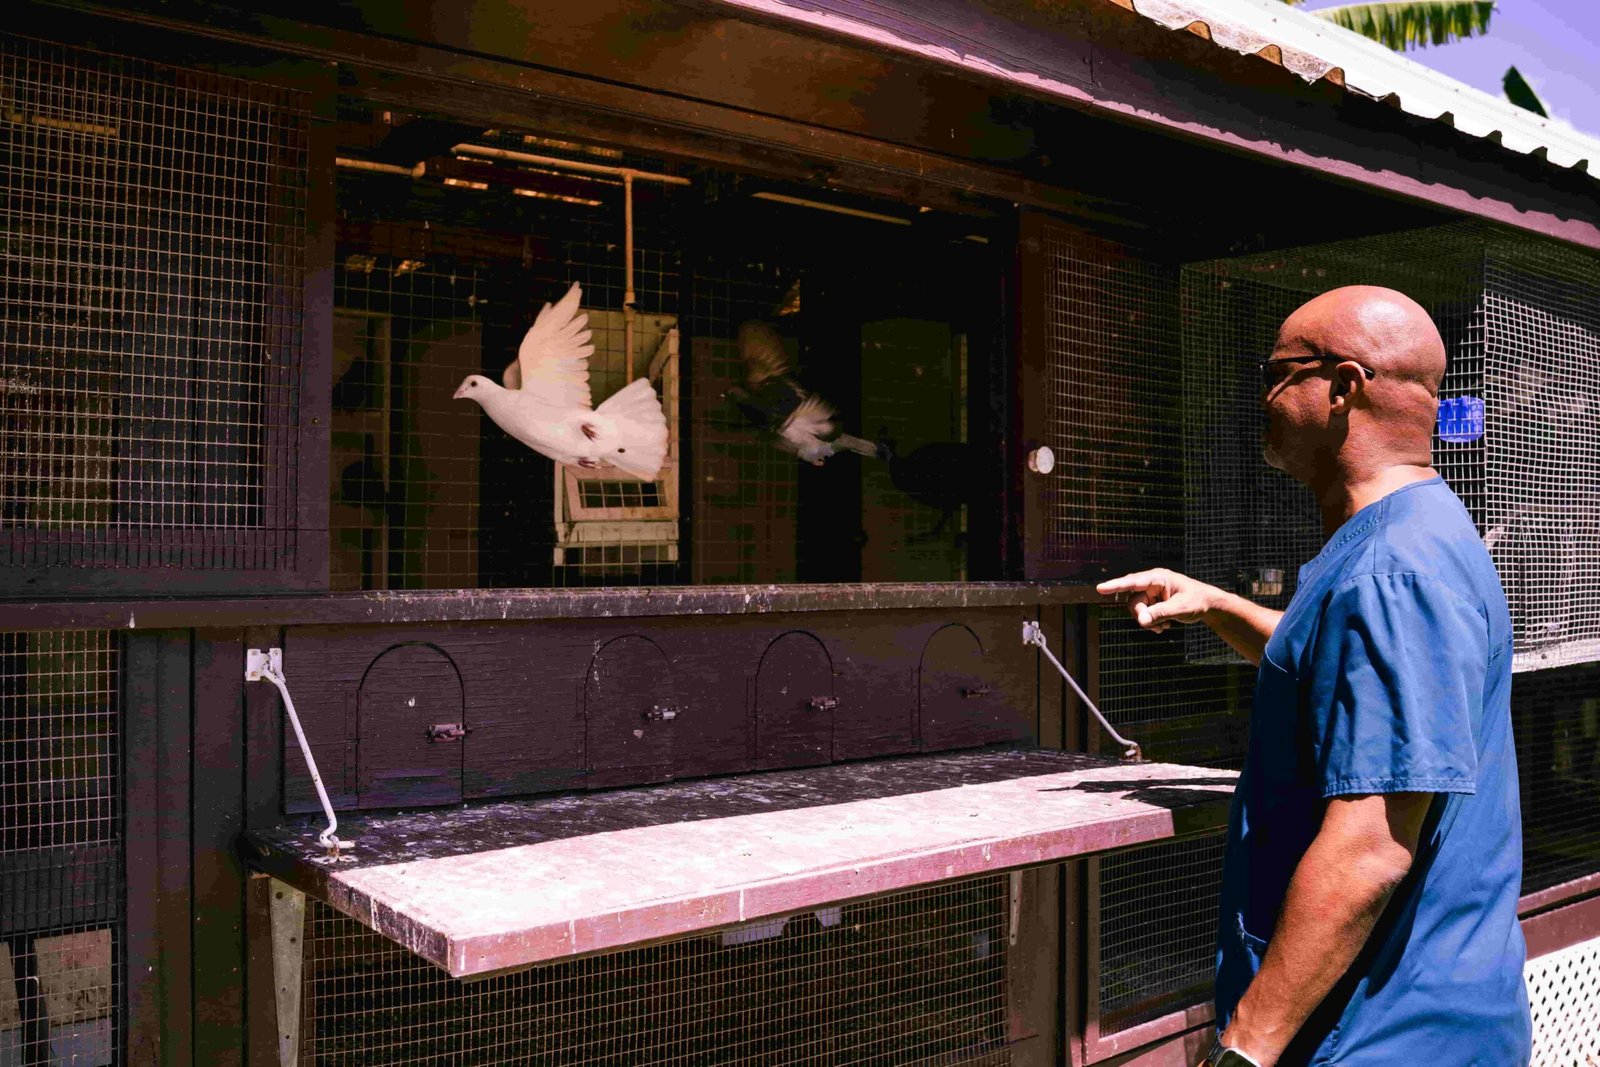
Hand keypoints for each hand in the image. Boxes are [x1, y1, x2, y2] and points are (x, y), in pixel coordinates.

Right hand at [1096, 568, 1218, 633]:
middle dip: (1142, 615)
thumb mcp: (1181, 608)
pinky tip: (1164, 626)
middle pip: (1134, 601)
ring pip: (1137, 609)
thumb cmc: (1197, 600)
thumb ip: (1161, 613)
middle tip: (1155, 628)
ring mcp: (1151, 593)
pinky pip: (1143, 614)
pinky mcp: (1152, 602)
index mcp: (1158, 578)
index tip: (1100, 588)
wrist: (1207, 605)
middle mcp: (1151, 584)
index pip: (1133, 582)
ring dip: (1148, 621)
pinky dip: (1151, 622)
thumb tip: (1142, 621)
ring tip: (1163, 628)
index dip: (1115, 586)